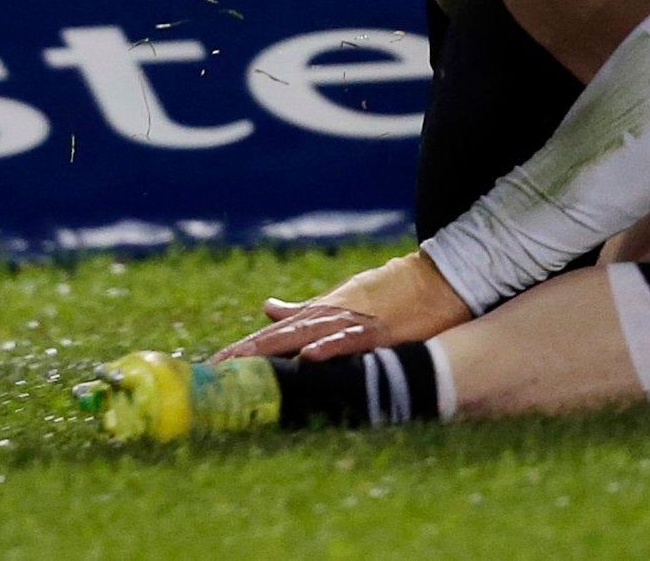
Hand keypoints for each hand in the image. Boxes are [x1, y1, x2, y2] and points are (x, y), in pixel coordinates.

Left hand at [210, 251, 470, 362]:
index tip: (210, 368)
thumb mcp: (342, 298)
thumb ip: (305, 309)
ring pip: (307, 336)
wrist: (438, 278)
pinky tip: (310, 357)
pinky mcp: (380, 330)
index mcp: (319, 313)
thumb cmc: (393, 290)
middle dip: (246, 354)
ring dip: (275, 351)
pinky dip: (331, 347)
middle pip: (280, 336)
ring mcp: (354, 321)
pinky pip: (352, 340)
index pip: (272, 335)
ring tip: (244, 365)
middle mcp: (330, 316)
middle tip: (214, 372)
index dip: (242, 350)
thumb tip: (268, 309)